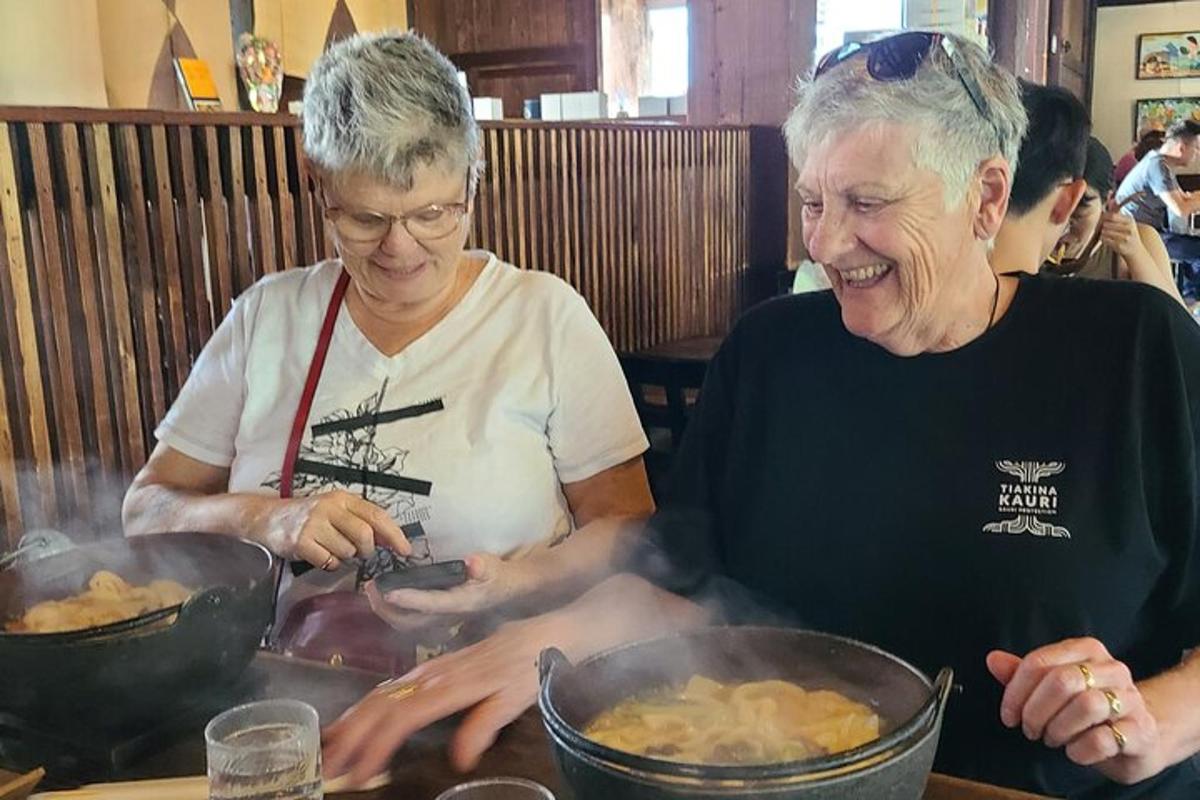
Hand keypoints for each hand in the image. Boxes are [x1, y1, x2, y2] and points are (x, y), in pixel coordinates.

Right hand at [262, 490, 409, 569]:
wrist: (268, 517)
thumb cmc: (309, 516)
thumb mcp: (336, 512)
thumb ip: (362, 522)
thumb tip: (390, 540)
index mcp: (343, 499)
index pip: (376, 515)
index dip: (394, 534)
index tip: (405, 550)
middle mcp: (329, 508)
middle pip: (364, 535)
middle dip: (367, 550)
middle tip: (360, 553)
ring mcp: (314, 524)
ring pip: (347, 552)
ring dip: (344, 556)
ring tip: (330, 547)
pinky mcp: (301, 542)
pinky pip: (329, 561)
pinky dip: (329, 564)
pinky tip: (320, 555)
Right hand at [321, 610, 569, 785]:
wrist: (542, 634)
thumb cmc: (529, 668)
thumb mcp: (514, 699)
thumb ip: (484, 725)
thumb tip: (459, 759)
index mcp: (449, 685)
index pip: (401, 718)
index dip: (376, 746)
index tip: (358, 772)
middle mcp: (431, 675)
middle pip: (380, 704)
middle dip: (350, 735)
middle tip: (328, 763)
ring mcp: (428, 669)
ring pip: (379, 693)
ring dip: (352, 720)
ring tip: (329, 745)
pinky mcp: (431, 668)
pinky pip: (389, 686)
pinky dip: (365, 705)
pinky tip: (355, 718)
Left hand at [371, 553, 533, 616]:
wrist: (507, 591)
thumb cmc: (497, 576)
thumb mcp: (493, 566)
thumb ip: (482, 566)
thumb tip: (473, 562)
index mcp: (459, 603)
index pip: (430, 604)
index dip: (408, 600)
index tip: (387, 592)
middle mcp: (447, 617)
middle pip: (410, 622)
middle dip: (386, 609)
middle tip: (371, 588)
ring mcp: (441, 621)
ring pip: (407, 625)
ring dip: (386, 612)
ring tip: (373, 593)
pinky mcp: (436, 619)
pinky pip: (410, 622)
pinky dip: (393, 613)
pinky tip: (385, 600)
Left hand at [987, 637, 1165, 783]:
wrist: (1140, 736)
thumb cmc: (1088, 709)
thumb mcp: (1054, 689)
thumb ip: (1024, 674)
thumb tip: (993, 659)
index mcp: (1086, 651)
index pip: (1039, 662)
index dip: (1015, 692)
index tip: (1008, 715)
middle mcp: (1112, 669)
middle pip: (1062, 681)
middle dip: (1036, 711)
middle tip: (1030, 729)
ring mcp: (1130, 699)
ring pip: (1086, 705)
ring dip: (1058, 729)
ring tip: (1053, 739)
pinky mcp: (1141, 731)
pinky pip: (1103, 739)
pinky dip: (1079, 750)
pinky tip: (1075, 751)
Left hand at [1099, 209, 1142, 260]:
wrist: (1136, 251)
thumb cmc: (1128, 234)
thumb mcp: (1126, 222)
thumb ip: (1117, 211)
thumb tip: (1112, 199)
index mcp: (1130, 220)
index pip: (1112, 216)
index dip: (1105, 218)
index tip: (1105, 220)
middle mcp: (1129, 228)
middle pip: (1106, 224)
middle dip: (1104, 226)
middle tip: (1106, 229)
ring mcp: (1125, 238)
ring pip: (1104, 232)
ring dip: (1103, 233)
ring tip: (1109, 235)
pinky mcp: (1119, 246)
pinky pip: (1104, 240)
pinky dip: (1103, 240)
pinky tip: (1108, 240)